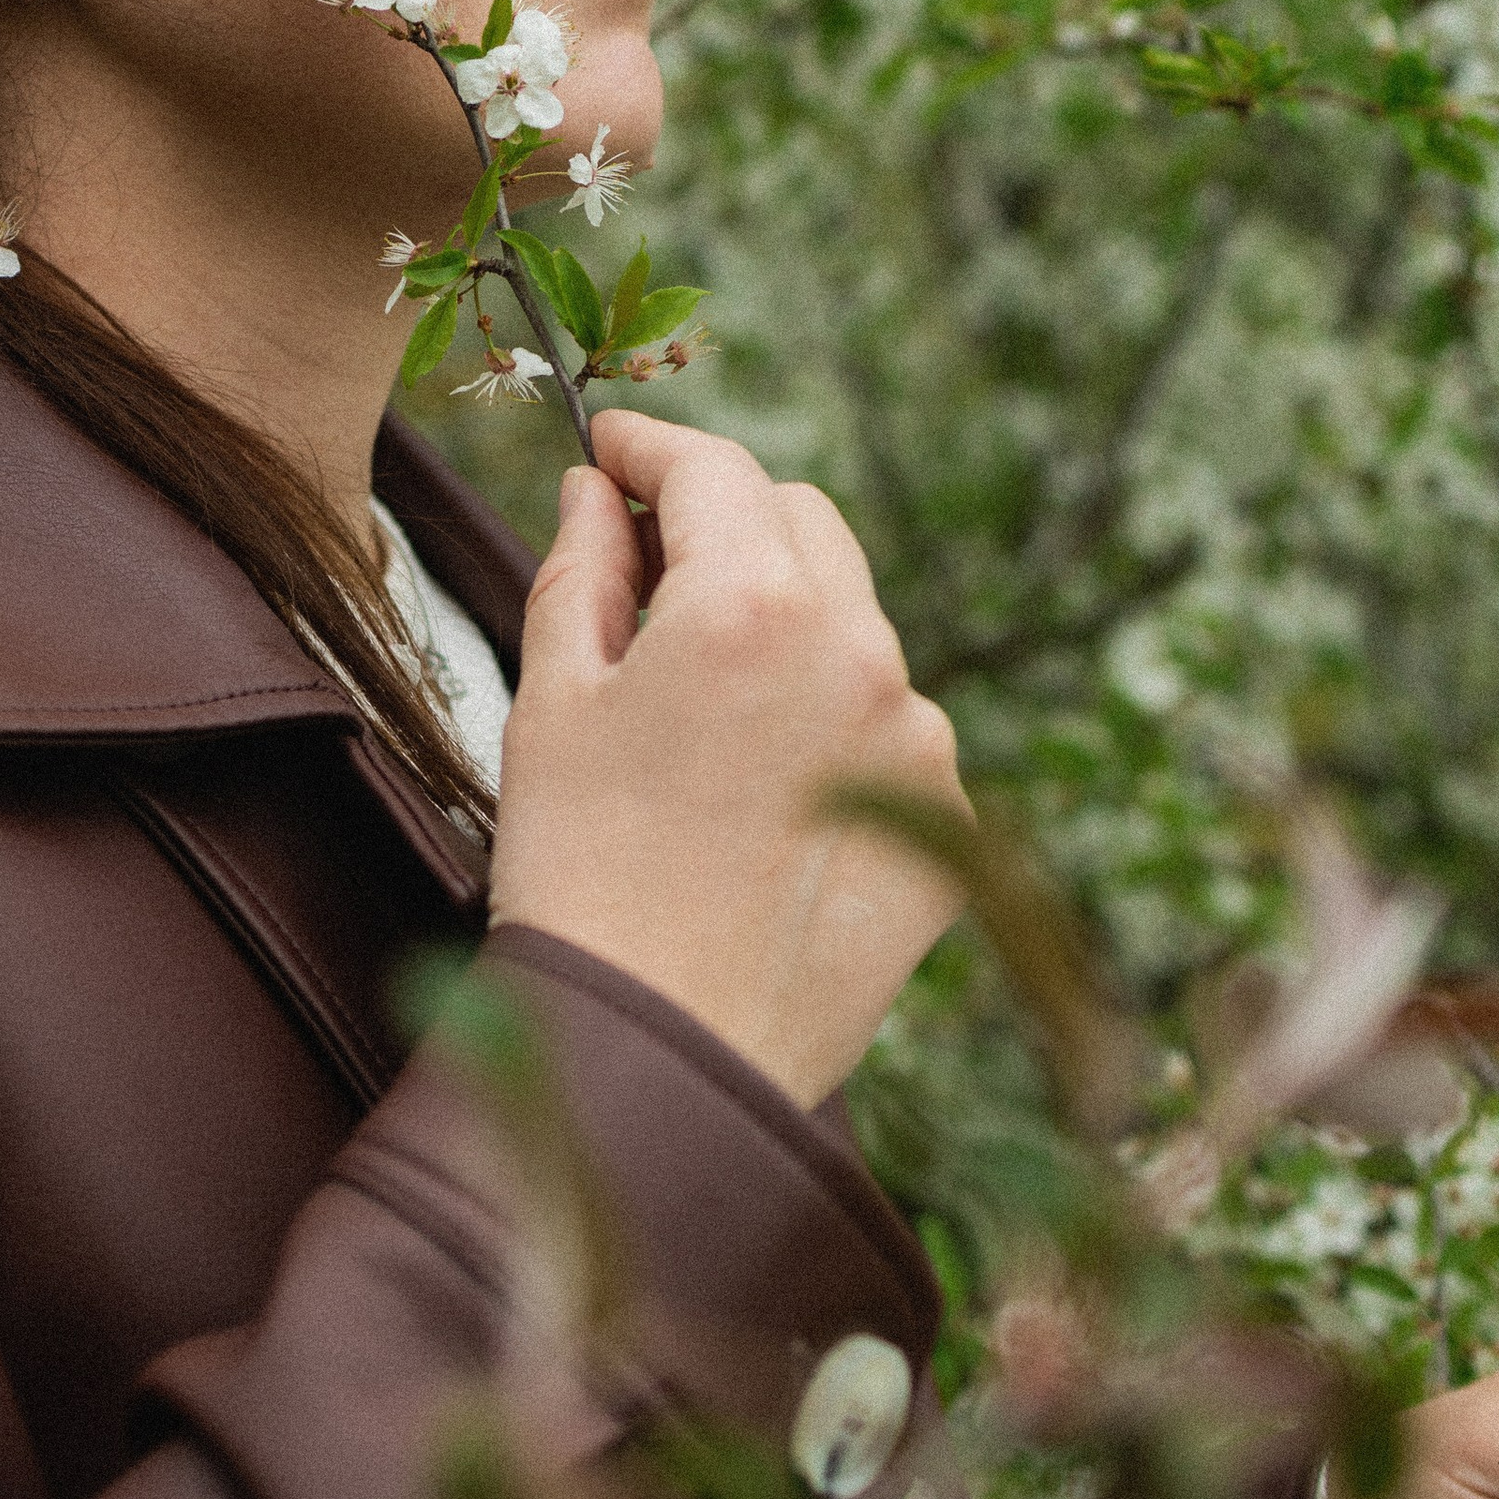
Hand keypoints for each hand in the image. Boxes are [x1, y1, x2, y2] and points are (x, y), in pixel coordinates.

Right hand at [488, 409, 967, 1110]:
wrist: (660, 1052)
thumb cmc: (582, 875)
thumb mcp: (553, 699)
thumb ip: (582, 568)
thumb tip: (597, 494)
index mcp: (751, 607)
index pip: (712, 469)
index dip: (651, 446)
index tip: (611, 448)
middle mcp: (858, 653)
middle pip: (800, 523)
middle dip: (726, 525)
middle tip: (648, 568)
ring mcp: (916, 739)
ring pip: (853, 624)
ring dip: (784, 629)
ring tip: (701, 718)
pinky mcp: (946, 819)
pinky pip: (888, 728)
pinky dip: (830, 727)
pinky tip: (760, 796)